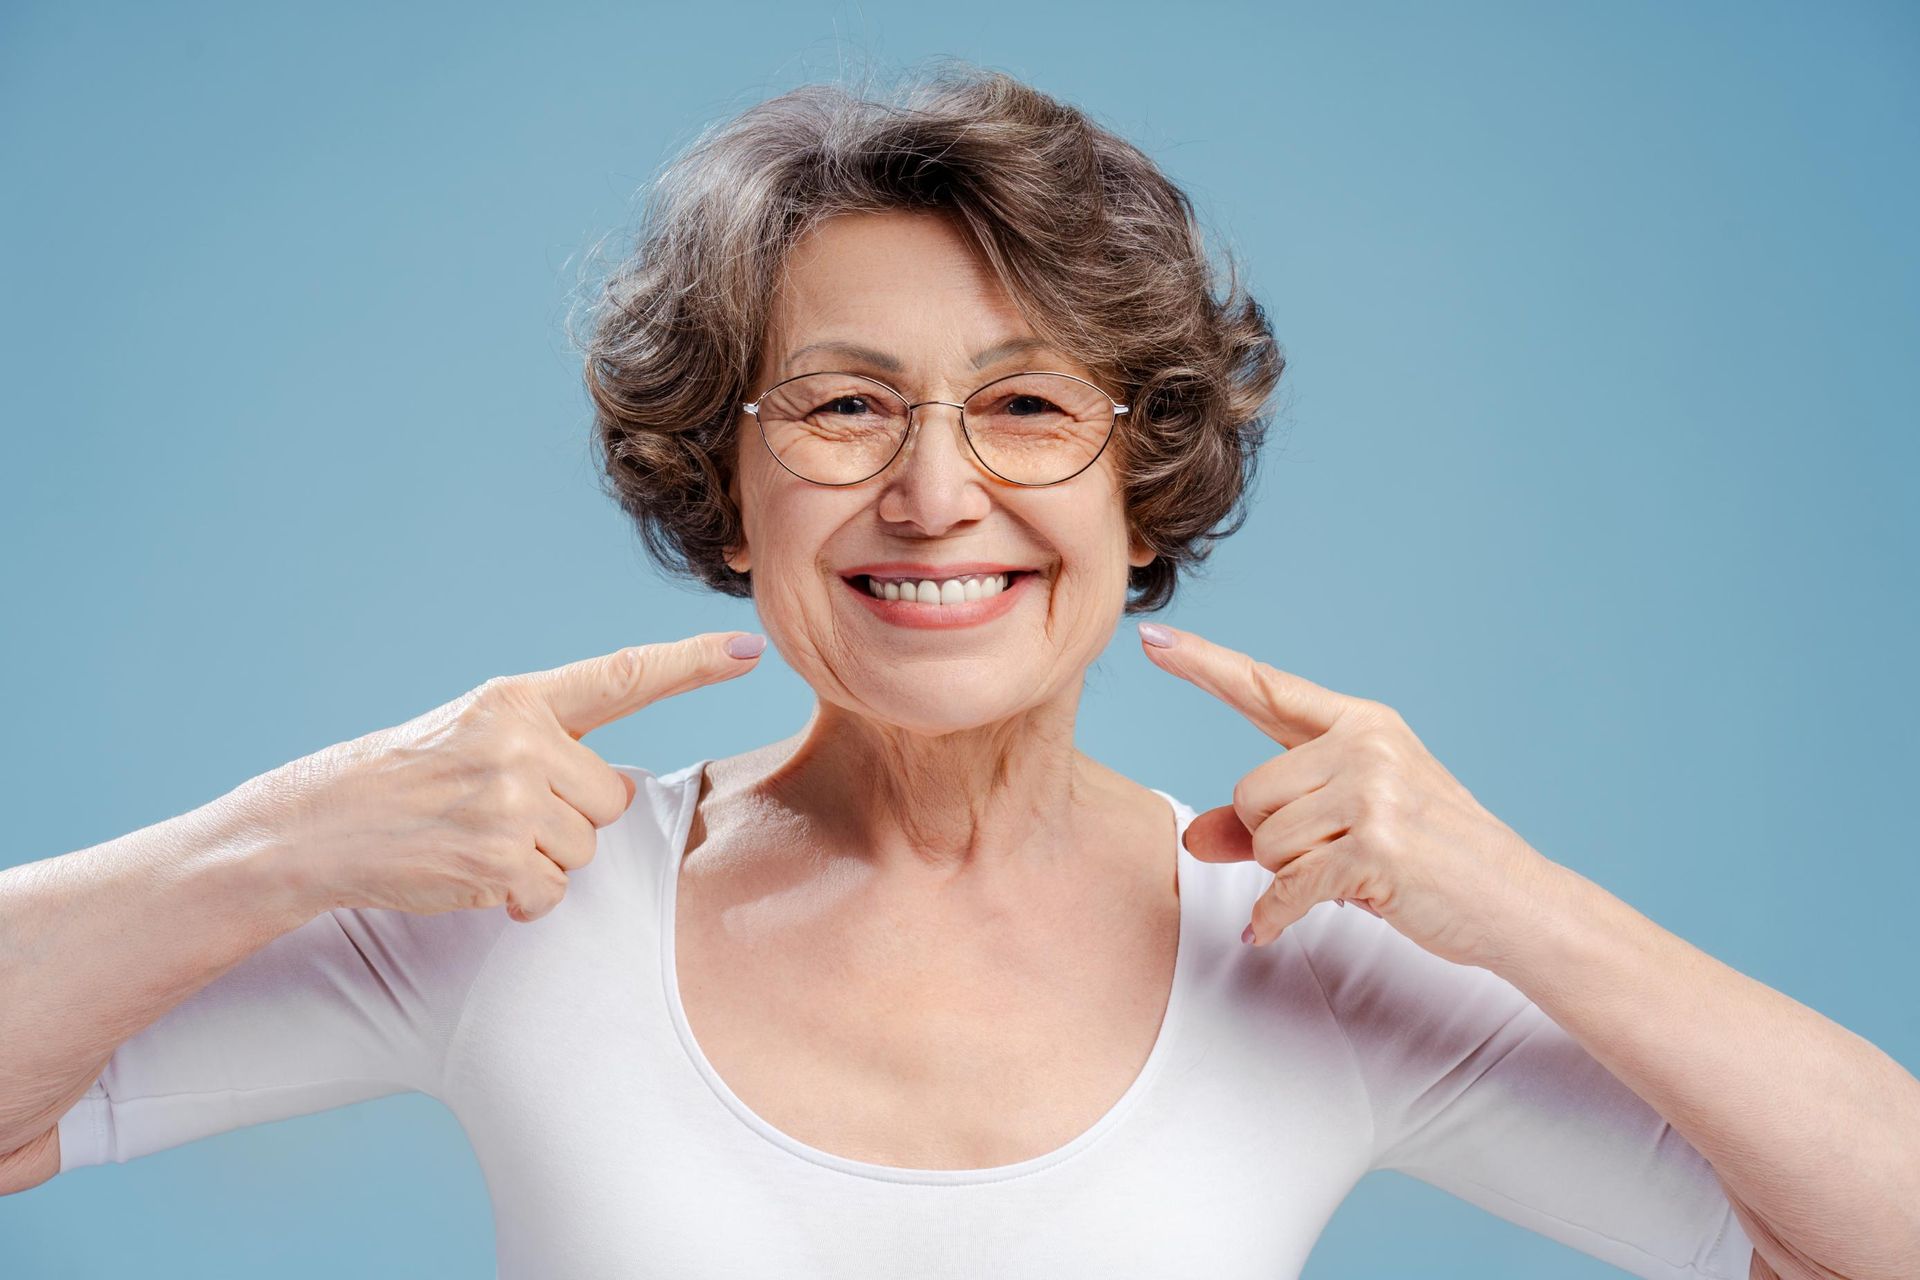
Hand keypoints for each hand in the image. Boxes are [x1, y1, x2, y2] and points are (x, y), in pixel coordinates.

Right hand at [251, 631, 766, 923]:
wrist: (322, 825)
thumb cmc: (413, 777)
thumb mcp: (478, 728)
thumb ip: (550, 739)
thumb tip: (621, 788)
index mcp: (518, 699)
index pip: (623, 677)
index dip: (692, 664)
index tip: (750, 649)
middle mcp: (518, 741)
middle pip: (611, 797)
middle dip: (571, 815)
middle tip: (499, 809)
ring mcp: (507, 801)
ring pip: (584, 848)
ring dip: (541, 858)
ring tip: (477, 838)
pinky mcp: (496, 860)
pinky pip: (551, 891)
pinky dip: (519, 897)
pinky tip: (471, 873)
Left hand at [1138, 621, 1555, 971]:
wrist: (1515, 903)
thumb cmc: (1429, 860)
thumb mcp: (1347, 824)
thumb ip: (1265, 823)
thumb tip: (1191, 838)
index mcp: (1361, 725)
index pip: (1267, 688)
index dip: (1204, 664)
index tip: (1152, 638)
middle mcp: (1366, 747)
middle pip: (1251, 792)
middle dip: (1275, 839)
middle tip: (1337, 854)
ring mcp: (1374, 794)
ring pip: (1265, 840)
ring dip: (1292, 873)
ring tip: (1352, 873)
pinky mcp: (1376, 848)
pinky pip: (1287, 886)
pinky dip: (1275, 915)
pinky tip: (1269, 929)